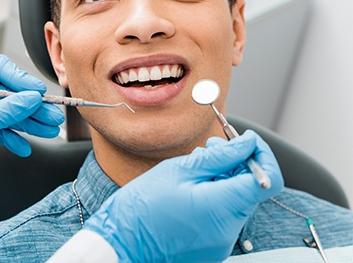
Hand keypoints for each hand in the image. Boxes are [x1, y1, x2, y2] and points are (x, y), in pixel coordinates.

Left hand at [0, 55, 64, 162]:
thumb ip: (5, 111)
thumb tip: (30, 99)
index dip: (20, 79)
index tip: (37, 93)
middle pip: (8, 93)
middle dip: (31, 106)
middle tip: (51, 115)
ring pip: (7, 113)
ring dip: (28, 122)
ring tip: (47, 130)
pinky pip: (0, 130)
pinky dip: (13, 138)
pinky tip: (23, 147)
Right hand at [83, 130, 282, 262]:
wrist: (121, 242)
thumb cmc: (142, 206)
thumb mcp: (179, 170)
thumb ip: (219, 157)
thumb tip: (247, 143)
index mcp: (222, 208)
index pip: (268, 180)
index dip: (262, 155)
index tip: (246, 141)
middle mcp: (229, 230)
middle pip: (251, 189)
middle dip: (237, 163)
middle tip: (211, 147)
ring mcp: (222, 242)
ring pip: (237, 200)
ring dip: (224, 179)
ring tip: (194, 168)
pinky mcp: (212, 247)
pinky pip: (224, 215)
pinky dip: (215, 197)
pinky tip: (191, 188)